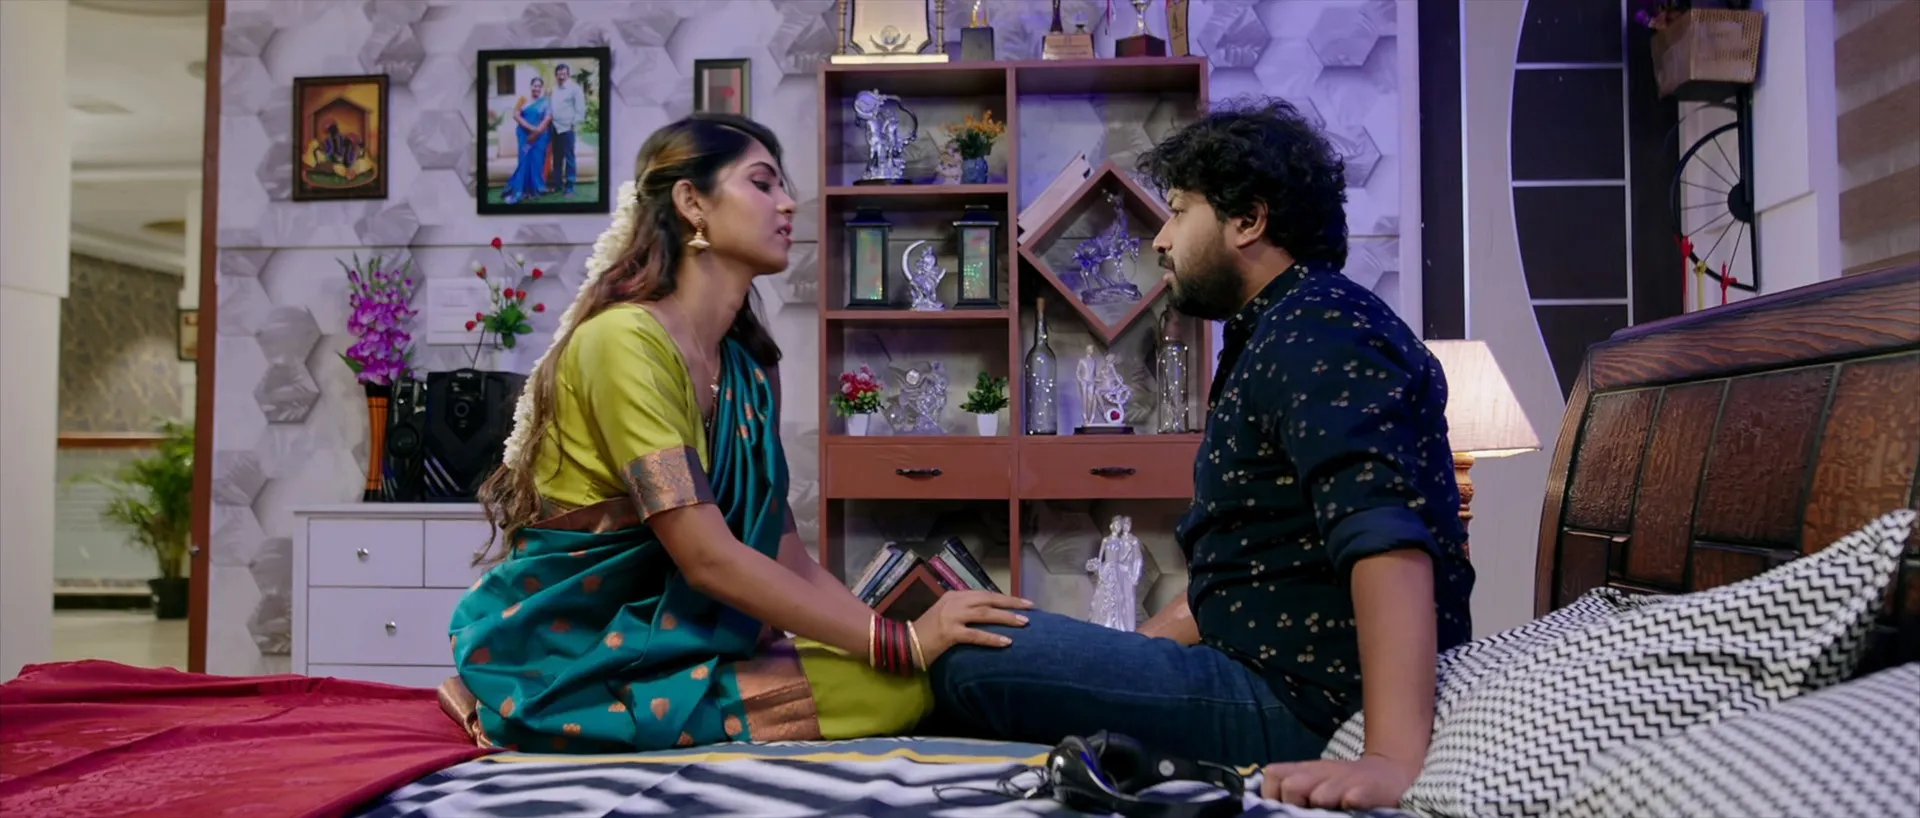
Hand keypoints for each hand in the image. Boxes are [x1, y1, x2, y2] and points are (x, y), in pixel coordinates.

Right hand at [910, 590, 1032, 665]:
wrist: (905, 644)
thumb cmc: (927, 633)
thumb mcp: (946, 616)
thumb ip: (964, 612)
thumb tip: (989, 616)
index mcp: (954, 596)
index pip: (985, 594)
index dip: (1005, 598)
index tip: (1022, 602)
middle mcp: (954, 602)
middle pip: (989, 600)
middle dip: (1012, 603)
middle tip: (1030, 607)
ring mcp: (951, 616)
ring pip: (985, 614)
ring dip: (1007, 618)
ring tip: (1024, 623)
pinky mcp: (949, 633)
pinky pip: (976, 635)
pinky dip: (992, 638)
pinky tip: (1007, 642)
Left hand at [1260, 754, 1418, 809]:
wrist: (1390, 773)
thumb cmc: (1345, 785)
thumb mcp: (1315, 781)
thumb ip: (1293, 791)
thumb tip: (1268, 807)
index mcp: (1305, 771)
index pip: (1273, 775)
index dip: (1272, 795)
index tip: (1283, 808)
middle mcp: (1322, 773)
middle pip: (1290, 786)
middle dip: (1294, 804)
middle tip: (1307, 812)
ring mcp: (1345, 782)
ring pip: (1319, 795)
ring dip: (1321, 805)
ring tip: (1330, 812)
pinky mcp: (1367, 791)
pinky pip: (1352, 798)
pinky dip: (1349, 804)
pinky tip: (1351, 808)